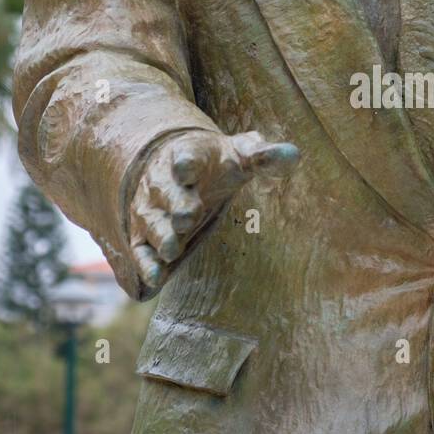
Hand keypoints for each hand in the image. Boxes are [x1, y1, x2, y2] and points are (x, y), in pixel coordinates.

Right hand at [129, 130, 299, 291]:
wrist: (176, 169)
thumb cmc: (217, 163)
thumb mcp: (240, 155)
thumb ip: (264, 157)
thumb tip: (292, 155)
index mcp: (189, 157)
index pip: (186, 157)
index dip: (186, 163)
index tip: (187, 168)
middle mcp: (164, 183)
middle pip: (167, 192)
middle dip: (177, 204)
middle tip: (188, 217)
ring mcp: (152, 210)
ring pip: (152, 223)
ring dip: (161, 236)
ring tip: (172, 250)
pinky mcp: (145, 236)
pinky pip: (141, 251)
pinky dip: (146, 265)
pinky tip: (156, 279)